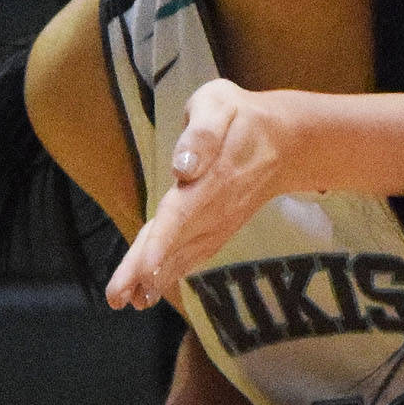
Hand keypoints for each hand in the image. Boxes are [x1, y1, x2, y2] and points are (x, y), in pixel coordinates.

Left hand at [108, 80, 306, 310]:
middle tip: (118, 299)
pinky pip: (192, 254)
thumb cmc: (242, 117)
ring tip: (130, 301)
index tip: (145, 268)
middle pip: (176, 243)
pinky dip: (172, 273)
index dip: (163, 241)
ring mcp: (217, 223)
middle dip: (146, 272)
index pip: (183, 214)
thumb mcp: (220, 103)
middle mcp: (214, 209)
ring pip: (182, 254)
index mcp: (211, 179)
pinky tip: (153, 288)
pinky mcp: (217, 229)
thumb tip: (183, 168)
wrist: (285, 142)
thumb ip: (202, 132)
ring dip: (156, 279)